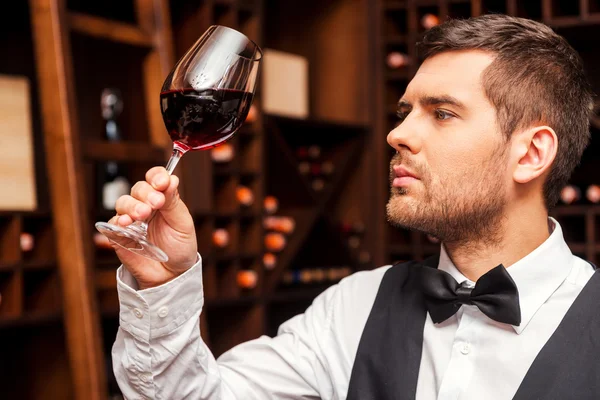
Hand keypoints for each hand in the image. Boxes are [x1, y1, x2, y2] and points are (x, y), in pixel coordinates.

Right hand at [108, 167, 197, 288]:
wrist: (172, 275)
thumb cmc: (179, 247)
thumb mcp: (182, 224)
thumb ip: (174, 202)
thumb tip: (172, 178)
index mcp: (162, 199)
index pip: (155, 179)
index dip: (156, 176)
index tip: (162, 182)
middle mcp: (145, 205)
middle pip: (138, 189)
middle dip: (146, 193)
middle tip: (156, 203)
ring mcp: (131, 220)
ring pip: (123, 203)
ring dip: (132, 206)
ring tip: (142, 215)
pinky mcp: (119, 235)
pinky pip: (112, 223)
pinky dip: (118, 221)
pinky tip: (127, 224)